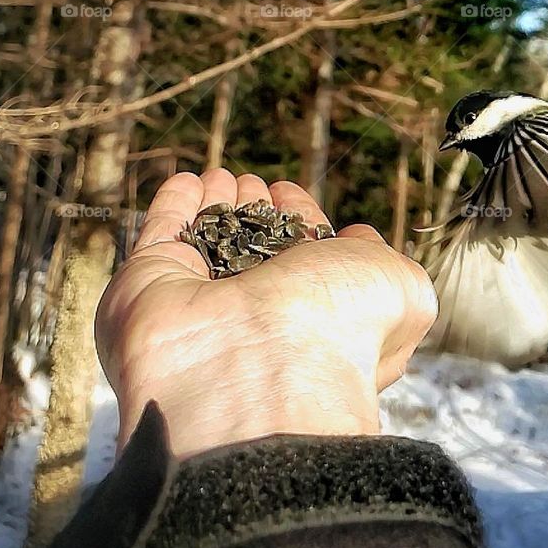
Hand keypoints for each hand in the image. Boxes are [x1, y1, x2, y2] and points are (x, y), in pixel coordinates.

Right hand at [96, 169, 436, 458]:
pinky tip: (190, 180)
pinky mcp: (147, 290)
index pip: (304, 264)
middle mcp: (256, 319)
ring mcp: (199, 305)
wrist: (249, 372)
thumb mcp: (401, 292)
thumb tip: (362, 239)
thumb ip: (391, 264)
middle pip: (252, 254)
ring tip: (224, 175)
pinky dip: (173, 205)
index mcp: (315, 320)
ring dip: (216, 204)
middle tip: (255, 182)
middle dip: (254, 214)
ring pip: (207, 242)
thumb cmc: (337, 332)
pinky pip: (160, 236)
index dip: (301, 224)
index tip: (291, 194)